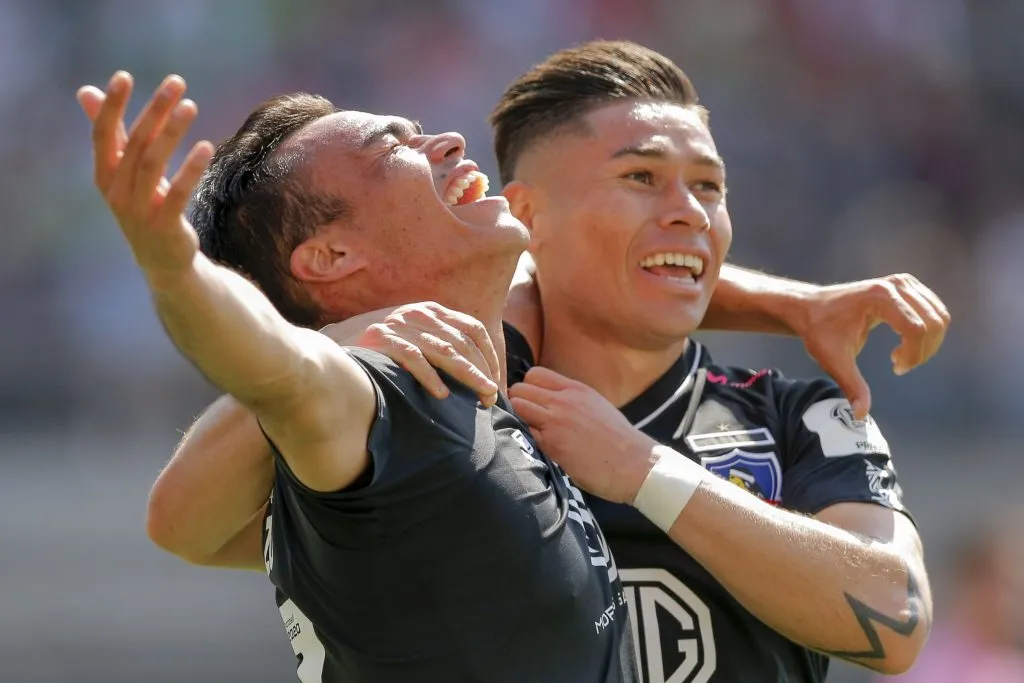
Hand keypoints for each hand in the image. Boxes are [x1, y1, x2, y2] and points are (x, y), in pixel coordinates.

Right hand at [77, 71, 213, 283]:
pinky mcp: (165, 226)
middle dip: (154, 110)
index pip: (104, 134)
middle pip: (135, 143)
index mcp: (105, 175)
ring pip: (154, 164)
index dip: (112, 106)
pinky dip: (190, 168)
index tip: (124, 76)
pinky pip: (178, 193)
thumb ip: (111, 133)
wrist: (163, 261)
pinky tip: (205, 146)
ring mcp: (140, 211)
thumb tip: (86, 91)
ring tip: (190, 105)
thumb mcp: (125, 172)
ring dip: (172, 132)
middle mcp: (117, 192)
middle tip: (176, 82)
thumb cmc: (145, 206)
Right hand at [322, 303, 500, 406]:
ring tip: (481, 396)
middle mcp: (417, 314)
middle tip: (493, 397)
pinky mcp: (379, 339)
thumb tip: (476, 373)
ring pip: (444, 350)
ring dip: (467, 376)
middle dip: (482, 371)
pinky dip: (430, 377)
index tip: (496, 379)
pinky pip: (413, 358)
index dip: (489, 355)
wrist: (330, 346)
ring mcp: (398, 325)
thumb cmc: (378, 350)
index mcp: (430, 311)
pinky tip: (443, 395)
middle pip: (462, 342)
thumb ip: (438, 345)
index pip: (472, 328)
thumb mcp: (411, 337)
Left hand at [508, 367, 656, 503]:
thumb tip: (552, 402)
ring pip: (517, 407)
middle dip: (518, 403)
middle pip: (520, 389)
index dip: (528, 388)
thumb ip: (572, 400)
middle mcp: (563, 400)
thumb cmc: (618, 439)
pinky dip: (525, 439)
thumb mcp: (596, 405)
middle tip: (526, 420)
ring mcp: (555, 421)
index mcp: (575, 389)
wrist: (634, 463)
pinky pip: (525, 433)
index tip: (532, 403)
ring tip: (530, 433)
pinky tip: (537, 447)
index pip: (534, 374)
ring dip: (518, 419)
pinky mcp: (551, 443)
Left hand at [794, 274, 949, 418]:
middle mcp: (895, 285)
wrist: (809, 308)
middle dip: (923, 351)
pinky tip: (904, 343)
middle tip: (900, 365)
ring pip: (938, 316)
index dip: (913, 355)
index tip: (897, 369)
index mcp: (879, 297)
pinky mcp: (906, 286)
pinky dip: (927, 331)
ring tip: (899, 355)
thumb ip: (852, 386)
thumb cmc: (820, 332)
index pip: (916, 328)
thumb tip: (860, 415)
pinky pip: (934, 310)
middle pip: (933, 322)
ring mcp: (902, 282)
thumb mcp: (834, 360)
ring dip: (927, 342)